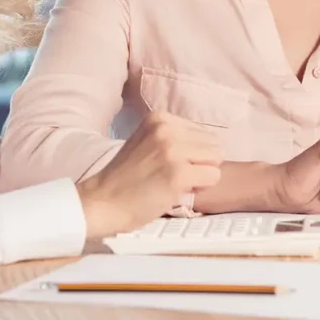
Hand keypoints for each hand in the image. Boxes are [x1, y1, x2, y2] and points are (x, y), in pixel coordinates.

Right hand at [76, 111, 222, 237]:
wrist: (104, 201)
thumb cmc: (126, 177)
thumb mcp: (147, 141)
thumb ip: (173, 137)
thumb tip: (212, 143)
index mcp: (160, 118)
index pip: (202, 132)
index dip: (192, 153)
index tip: (169, 163)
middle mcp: (167, 128)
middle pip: (213, 145)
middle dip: (200, 163)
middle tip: (174, 175)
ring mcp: (173, 150)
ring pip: (216, 161)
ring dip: (201, 176)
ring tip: (176, 182)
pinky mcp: (179, 173)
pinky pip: (212, 177)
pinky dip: (200, 188)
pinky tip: (177, 191)